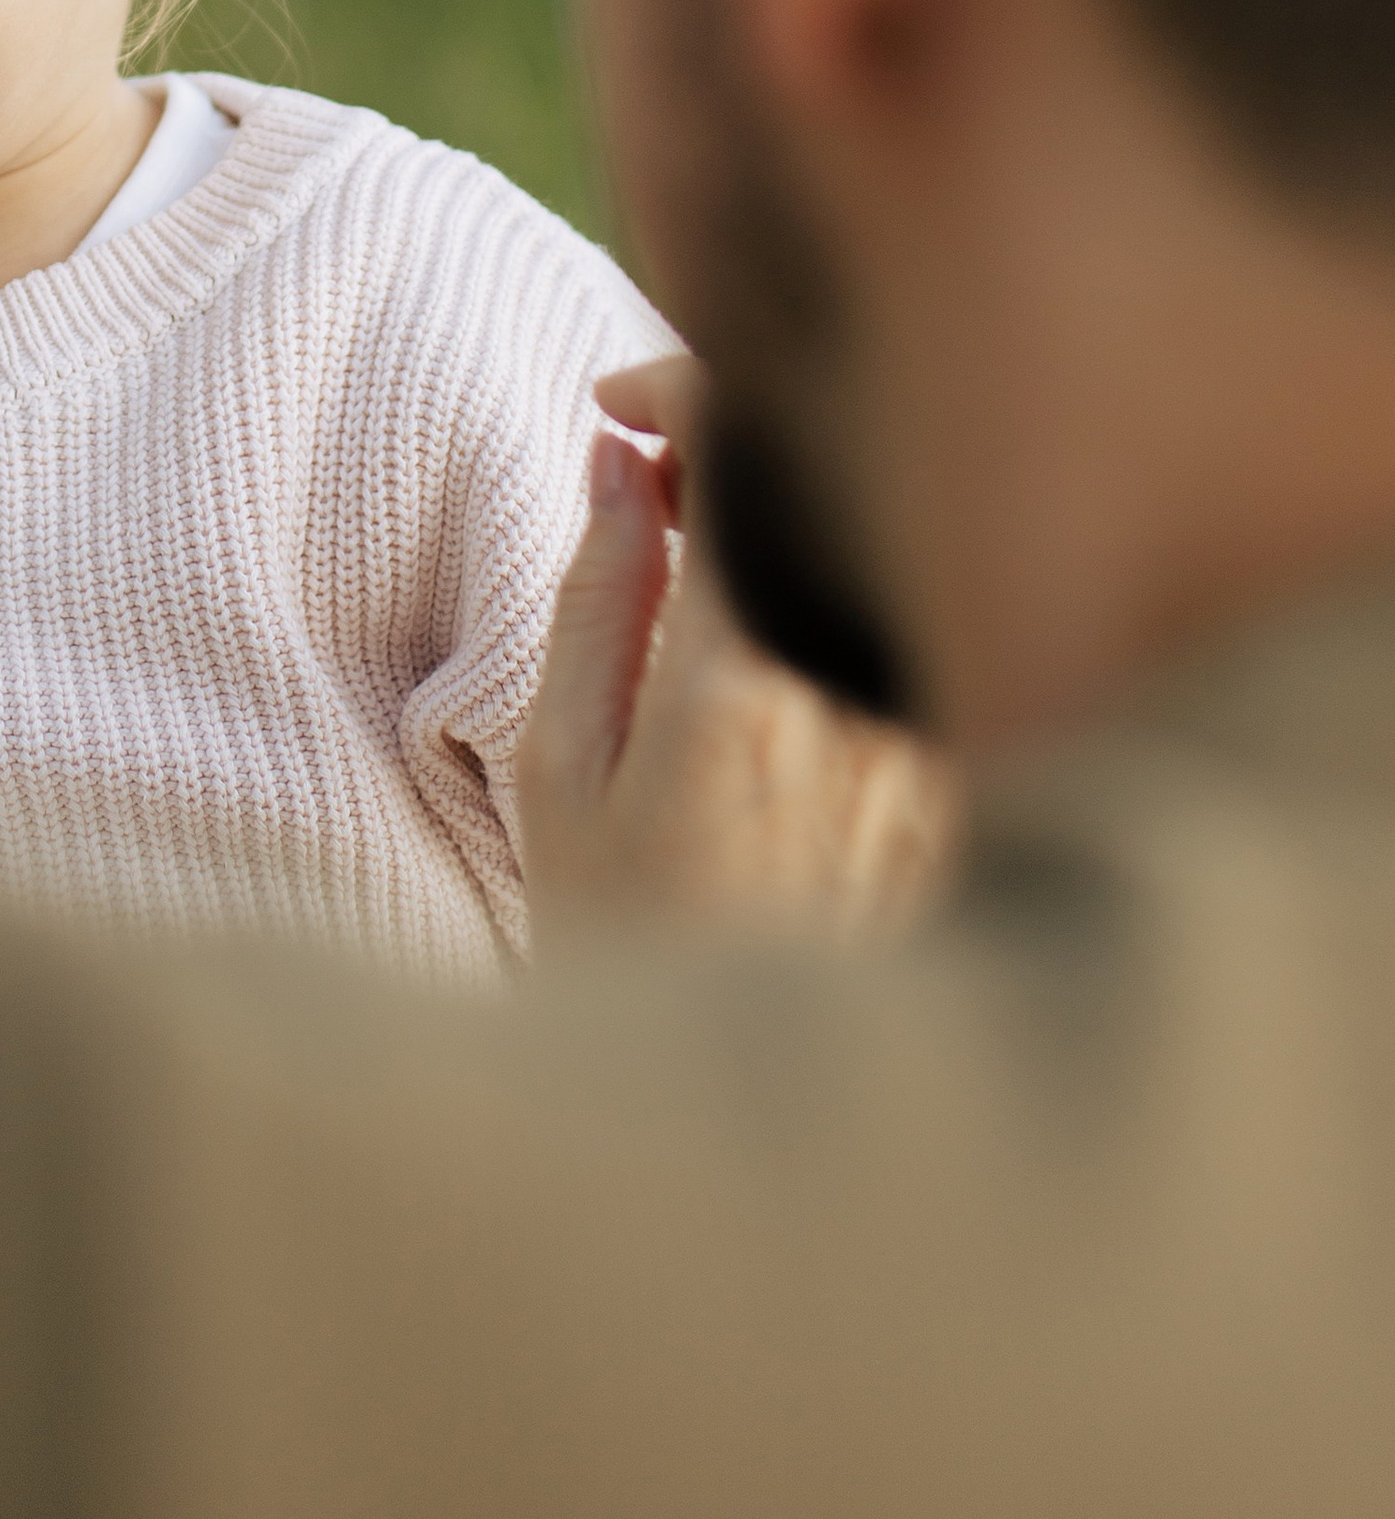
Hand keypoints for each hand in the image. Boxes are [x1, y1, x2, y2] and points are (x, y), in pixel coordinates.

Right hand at [517, 356, 957, 938]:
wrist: (727, 1127)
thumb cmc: (617, 939)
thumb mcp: (556, 768)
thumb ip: (593, 594)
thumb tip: (617, 458)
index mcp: (742, 689)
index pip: (745, 454)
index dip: (675, 390)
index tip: (610, 406)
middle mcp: (859, 704)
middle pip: (826, 483)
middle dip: (729, 436)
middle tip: (642, 471)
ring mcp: (925, 744)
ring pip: (872, 550)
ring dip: (785, 514)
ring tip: (693, 555)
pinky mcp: (961, 779)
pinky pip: (906, 631)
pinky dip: (836, 592)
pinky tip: (767, 634)